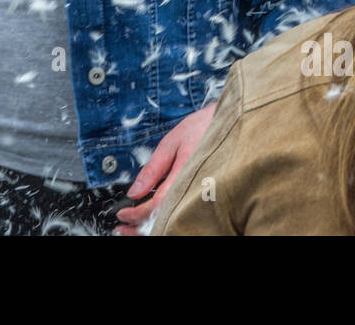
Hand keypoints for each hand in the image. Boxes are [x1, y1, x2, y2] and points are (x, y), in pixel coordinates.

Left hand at [114, 103, 216, 234]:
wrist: (231, 125)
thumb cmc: (203, 129)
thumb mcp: (171, 144)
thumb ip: (152, 170)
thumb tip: (134, 192)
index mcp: (186, 176)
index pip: (158, 204)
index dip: (137, 213)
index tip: (122, 214)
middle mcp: (196, 190)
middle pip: (166, 219)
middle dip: (141, 227)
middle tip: (123, 228)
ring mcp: (203, 195)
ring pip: (175, 220)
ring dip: (153, 226)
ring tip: (134, 229)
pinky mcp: (206, 196)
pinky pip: (184, 213)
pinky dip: (167, 218)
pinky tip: (155, 218)